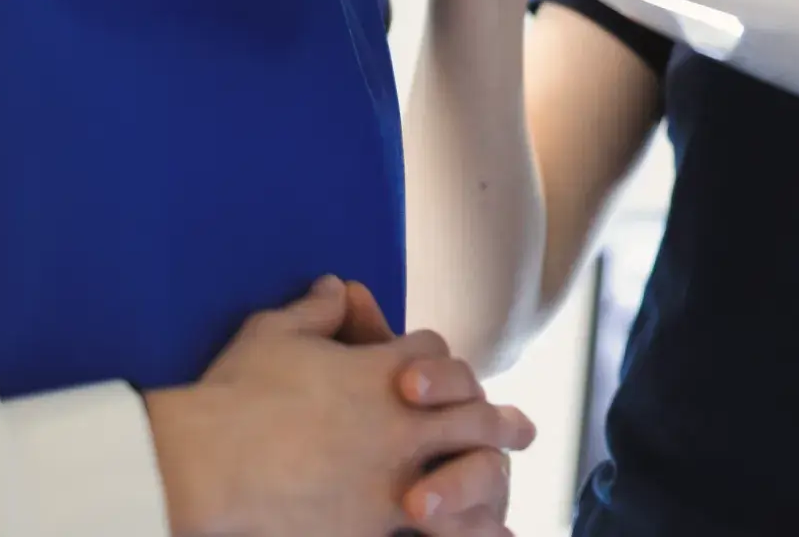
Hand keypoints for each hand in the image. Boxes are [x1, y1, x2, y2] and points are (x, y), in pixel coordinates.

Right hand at [144, 276, 533, 536]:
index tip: (436, 372)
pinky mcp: (374, 525)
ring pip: (466, 472)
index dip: (437, 360)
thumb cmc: (235, 395)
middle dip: (495, 418)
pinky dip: (463, 531)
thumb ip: (314, 309)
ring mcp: (393, 478)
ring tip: (510, 488)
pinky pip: (437, 531)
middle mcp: (400, 422)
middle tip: (522, 429)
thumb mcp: (274, 331)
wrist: (209, 467)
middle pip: (471, 411)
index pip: (433, 352)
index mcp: (380, 370)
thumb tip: (336, 285)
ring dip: (490, 477)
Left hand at [338, 282, 528, 534]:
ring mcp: (467, 482)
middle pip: (485, 416)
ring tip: (416, 505)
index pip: (452, 372)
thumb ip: (343, 337)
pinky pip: (486, 528)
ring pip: (491, 473)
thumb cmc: (324, 426)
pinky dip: (473, 528)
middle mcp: (459, 433)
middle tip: (420, 437)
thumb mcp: (328, 376)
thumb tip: (342, 286)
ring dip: (460, 486)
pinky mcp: (467, 524)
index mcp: (433, 393)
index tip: (405, 383)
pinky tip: (437, 529)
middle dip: (464, 421)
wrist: (306, 494)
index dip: (438, 373)